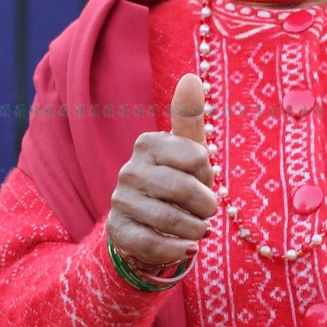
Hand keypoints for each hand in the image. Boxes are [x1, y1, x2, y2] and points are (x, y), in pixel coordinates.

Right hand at [106, 73, 216, 265]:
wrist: (149, 224)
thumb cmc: (177, 180)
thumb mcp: (190, 151)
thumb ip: (190, 116)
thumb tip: (191, 77)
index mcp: (148, 144)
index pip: (197, 157)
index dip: (208, 174)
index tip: (203, 178)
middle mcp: (129, 170)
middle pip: (183, 189)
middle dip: (205, 205)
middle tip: (208, 211)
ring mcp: (120, 201)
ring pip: (169, 219)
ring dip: (194, 229)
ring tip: (199, 229)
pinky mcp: (118, 232)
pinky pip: (152, 244)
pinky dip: (176, 250)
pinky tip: (185, 247)